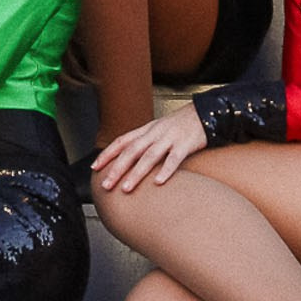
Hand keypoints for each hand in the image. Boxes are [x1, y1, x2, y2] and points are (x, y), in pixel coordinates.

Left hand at [91, 105, 208, 193]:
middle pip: (132, 151)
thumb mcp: (158, 130)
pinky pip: (174, 158)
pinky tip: (158, 182)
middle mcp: (155, 133)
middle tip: (107, 185)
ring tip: (127, 188)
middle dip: (117, 168)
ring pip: (150, 155)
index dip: (107, 154)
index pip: (122, 141)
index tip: (95, 168)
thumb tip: (126, 160)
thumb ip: (143, 143)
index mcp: (146, 130)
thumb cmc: (180, 125)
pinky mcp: (186, 143)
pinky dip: (166, 170)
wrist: (205, 112)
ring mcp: (170, 137)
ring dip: (137, 173)